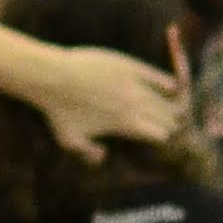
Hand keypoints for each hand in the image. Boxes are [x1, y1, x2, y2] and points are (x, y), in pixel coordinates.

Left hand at [38, 45, 183, 154]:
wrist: (51, 77)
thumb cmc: (58, 111)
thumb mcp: (70, 141)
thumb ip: (88, 155)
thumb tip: (104, 156)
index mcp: (127, 125)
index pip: (161, 135)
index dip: (161, 137)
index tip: (156, 137)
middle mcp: (135, 106)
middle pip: (167, 117)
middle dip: (168, 121)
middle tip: (166, 121)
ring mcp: (134, 84)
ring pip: (165, 98)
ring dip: (168, 104)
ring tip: (171, 106)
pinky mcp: (130, 66)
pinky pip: (158, 76)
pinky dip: (167, 83)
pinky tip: (170, 86)